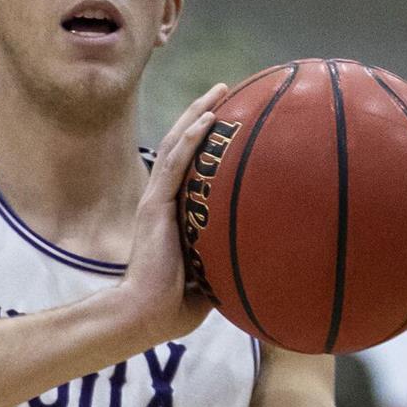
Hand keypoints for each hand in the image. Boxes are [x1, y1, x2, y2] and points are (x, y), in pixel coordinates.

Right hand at [112, 82, 225, 347]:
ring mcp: (155, 201)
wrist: (145, 314)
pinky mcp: (154, 207)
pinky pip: (174, 165)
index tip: (225, 122)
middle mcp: (159, 201)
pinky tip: (206, 119)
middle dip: (200, 115)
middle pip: (179, 146)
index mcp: (169, 215)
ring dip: (197, 115)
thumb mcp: (209, 279)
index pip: (185, 167)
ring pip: (175, 145)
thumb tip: (260, 264)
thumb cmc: (173, 306)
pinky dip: (189, 139)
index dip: (202, 142)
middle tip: (223, 92)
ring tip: (219, 92)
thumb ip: (226, 263)